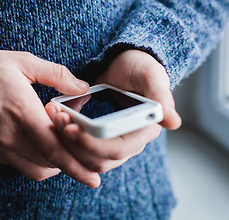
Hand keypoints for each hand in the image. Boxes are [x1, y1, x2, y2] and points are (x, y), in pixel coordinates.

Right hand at [0, 49, 100, 187]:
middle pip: (49, 163)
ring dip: (54, 165)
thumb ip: (56, 75)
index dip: (77, 164)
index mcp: (22, 111)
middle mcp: (10, 136)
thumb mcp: (21, 61)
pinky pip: (18, 166)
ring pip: (35, 169)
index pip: (55, 147)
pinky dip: (35, 163)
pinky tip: (40, 149)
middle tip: (85, 160)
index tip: (93, 177)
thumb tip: (82, 87)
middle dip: (71, 165)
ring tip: (64, 153)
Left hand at [45, 50, 180, 173]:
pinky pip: (80, 151)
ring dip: (67, 144)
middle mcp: (130, 143)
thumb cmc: (139, 68)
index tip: (72, 129)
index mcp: (145, 131)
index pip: (118, 148)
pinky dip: (66, 141)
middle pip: (100, 160)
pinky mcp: (98, 141)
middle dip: (75, 144)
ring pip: (88, 160)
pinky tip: (56, 123)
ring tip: (55, 119)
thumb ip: (160, 96)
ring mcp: (113, 144)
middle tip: (57, 121)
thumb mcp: (150, 75)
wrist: (125, 67)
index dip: (94, 143)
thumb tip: (173, 122)